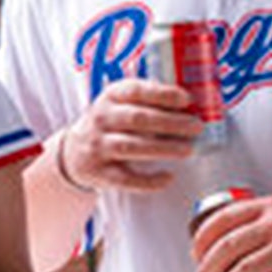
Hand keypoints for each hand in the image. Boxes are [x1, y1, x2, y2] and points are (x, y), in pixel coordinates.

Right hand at [58, 79, 202, 192]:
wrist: (75, 152)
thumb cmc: (112, 123)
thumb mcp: (122, 102)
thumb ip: (150, 99)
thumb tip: (191, 103)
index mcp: (111, 96)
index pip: (136, 91)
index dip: (162, 94)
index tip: (186, 99)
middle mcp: (102, 119)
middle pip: (137, 119)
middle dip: (171, 123)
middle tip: (196, 127)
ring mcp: (98, 146)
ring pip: (132, 147)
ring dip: (163, 148)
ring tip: (188, 150)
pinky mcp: (100, 173)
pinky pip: (125, 179)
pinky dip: (148, 180)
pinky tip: (168, 177)